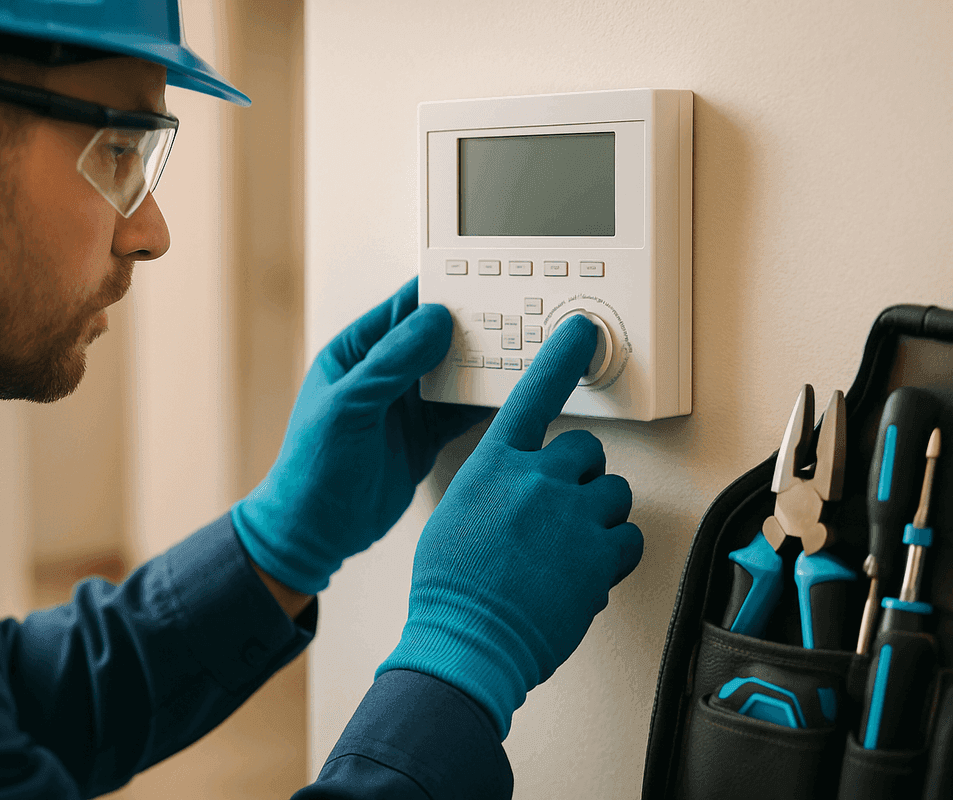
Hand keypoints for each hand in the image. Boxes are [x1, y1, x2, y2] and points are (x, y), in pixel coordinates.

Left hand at [232, 277, 491, 594]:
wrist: (316, 532)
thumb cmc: (310, 470)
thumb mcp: (347, 407)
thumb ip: (390, 363)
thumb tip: (433, 320)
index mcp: (355, 354)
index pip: (403, 311)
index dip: (439, 296)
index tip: (479, 284)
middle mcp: (384, 375)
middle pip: (437, 338)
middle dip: (473, 329)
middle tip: (511, 319)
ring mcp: (406, 407)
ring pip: (454, 373)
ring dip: (483, 365)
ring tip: (518, 353)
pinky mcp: (425, 437)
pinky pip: (463, 411)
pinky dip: (486, 403)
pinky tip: (509, 395)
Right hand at [375, 314, 643, 738]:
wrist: (467, 640)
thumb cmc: (451, 587)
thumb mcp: (456, 515)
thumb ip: (493, 488)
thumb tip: (515, 488)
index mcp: (494, 465)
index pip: (533, 395)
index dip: (561, 358)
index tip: (581, 331)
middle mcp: (536, 479)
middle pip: (586, 451)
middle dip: (582, 477)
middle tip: (563, 511)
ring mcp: (572, 515)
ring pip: (614, 494)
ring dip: (600, 518)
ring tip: (571, 550)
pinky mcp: (600, 554)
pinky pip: (629, 539)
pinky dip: (614, 557)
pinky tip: (585, 574)